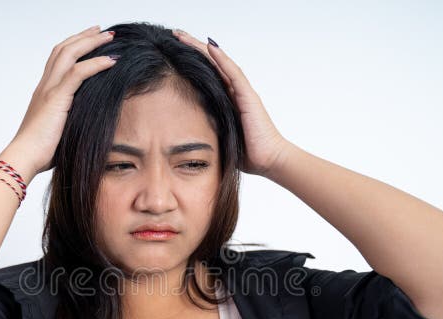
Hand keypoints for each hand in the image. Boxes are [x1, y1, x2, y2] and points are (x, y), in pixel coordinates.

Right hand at [8, 25, 117, 178]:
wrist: (24, 157)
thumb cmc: (40, 152)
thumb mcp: (58, 132)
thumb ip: (70, 122)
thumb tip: (86, 126)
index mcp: (44, 92)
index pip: (57, 59)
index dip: (73, 47)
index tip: (90, 41)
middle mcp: (45, 86)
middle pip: (63, 49)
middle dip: (84, 37)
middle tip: (101, 31)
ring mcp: (49, 90)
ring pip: (69, 54)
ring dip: (91, 42)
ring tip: (109, 37)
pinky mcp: (56, 98)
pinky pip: (79, 73)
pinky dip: (96, 63)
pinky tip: (111, 60)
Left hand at [171, 29, 291, 178]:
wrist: (269, 160)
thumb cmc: (247, 154)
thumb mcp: (219, 138)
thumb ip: (206, 130)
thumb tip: (183, 135)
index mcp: (226, 101)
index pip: (207, 75)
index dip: (191, 62)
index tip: (173, 52)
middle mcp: (234, 92)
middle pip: (211, 64)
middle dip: (192, 49)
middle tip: (174, 35)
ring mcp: (242, 92)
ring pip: (220, 63)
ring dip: (202, 48)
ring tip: (183, 36)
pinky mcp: (248, 97)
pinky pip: (233, 74)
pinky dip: (222, 59)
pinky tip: (210, 47)